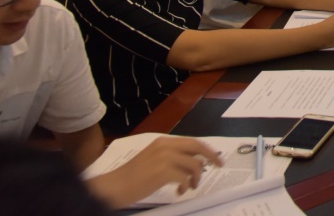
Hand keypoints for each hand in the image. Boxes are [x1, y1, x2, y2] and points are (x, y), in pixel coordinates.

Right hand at [89, 136, 222, 208]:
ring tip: (189, 187)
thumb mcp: (153, 160)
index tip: (216, 158)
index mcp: (163, 141)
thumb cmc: (131, 177)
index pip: (192, 141)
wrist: (114, 186)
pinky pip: (185, 178)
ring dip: (196, 178)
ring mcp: (165, 158)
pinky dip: (186, 186)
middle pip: (197, 147)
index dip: (206, 149)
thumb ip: (171, 157)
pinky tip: (179, 192)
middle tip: (218, 166)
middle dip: (211, 157)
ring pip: (194, 165)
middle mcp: (165, 146)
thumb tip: (194, 162)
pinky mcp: (163, 171)